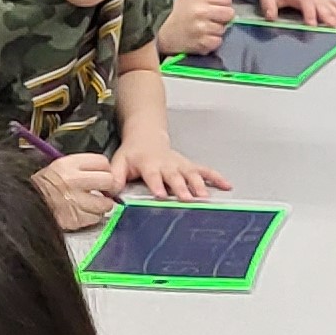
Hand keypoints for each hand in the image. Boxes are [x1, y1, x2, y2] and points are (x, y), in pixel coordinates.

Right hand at [33, 152, 118, 230]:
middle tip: (103, 190)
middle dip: (108, 186)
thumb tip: (104, 171)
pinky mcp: (76, 218)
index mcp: (69, 164)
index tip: (102, 174)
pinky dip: (92, 217)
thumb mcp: (59, 166)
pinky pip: (95, 218)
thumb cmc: (44, 185)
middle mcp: (73, 181)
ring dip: (102, 205)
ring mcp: (75, 201)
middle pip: (108, 181)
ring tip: (93, 203)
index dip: (105, 169)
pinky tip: (84, 212)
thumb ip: (82, 167)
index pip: (102, 162)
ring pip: (105, 203)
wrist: (27, 202)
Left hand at [111, 134, 228, 201]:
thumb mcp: (119, 162)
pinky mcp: (189, 165)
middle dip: (182, 187)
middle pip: (175, 176)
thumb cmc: (133, 153)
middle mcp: (167, 164)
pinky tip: (226, 186)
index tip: (162, 195)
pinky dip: (216, 178)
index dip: (158, 185)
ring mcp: (180, 164)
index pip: (153, 176)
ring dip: (199, 185)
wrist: (146, 136)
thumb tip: (109, 193)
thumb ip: (115, 178)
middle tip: (187, 198)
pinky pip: (205, 171)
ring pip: (192, 174)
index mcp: (149, 164)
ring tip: (205, 196)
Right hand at [163, 0, 234, 54]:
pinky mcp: (202, 43)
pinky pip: (218, 42)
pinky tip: (203, 38)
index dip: (223, 2)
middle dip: (223, 16)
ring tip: (205, 28)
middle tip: (213, 18)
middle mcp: (201, 11)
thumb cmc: (180, 12)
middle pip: (229, 13)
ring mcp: (202, 28)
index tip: (215, 6)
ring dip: (216, 30)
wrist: (162, 32)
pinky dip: (212, 41)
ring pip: (223, 28)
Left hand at [252, 0, 335, 24]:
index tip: (312, 24)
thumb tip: (270, 16)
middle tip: (333, 26)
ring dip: (335, 13)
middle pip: (320, 4)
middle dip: (327, 15)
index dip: (309, 13)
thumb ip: (268, 7)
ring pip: (328, 4)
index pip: (305, 2)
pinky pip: (331, 1)